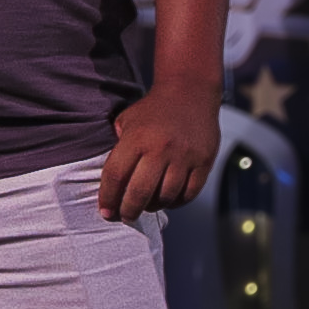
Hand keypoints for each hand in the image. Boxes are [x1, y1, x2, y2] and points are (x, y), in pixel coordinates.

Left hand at [99, 83, 218, 221]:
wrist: (190, 92)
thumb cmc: (153, 110)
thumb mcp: (127, 121)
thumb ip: (119, 148)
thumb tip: (113, 181)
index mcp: (136, 139)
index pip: (116, 175)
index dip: (108, 197)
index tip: (105, 211)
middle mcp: (160, 149)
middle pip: (140, 192)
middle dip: (128, 210)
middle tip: (123, 216)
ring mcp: (184, 157)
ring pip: (166, 196)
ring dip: (153, 207)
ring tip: (145, 207)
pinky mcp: (204, 161)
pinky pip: (189, 193)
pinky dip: (176, 202)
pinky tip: (167, 200)